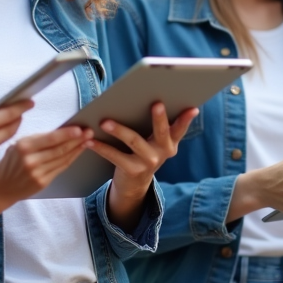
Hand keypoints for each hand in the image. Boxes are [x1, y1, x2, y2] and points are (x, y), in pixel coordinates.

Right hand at [0, 126, 92, 209]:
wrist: (1, 187)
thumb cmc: (11, 162)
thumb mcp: (18, 145)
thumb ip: (37, 139)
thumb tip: (61, 131)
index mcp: (24, 146)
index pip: (50, 139)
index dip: (66, 134)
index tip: (79, 128)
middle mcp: (31, 160)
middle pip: (59, 149)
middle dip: (77, 140)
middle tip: (89, 132)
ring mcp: (37, 173)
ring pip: (62, 159)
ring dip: (77, 149)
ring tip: (88, 141)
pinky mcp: (43, 182)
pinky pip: (61, 168)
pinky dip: (71, 159)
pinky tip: (78, 152)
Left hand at [87, 102, 199, 229]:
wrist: (133, 184)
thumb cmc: (143, 152)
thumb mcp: (154, 141)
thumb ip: (156, 125)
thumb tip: (151, 99)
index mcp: (171, 142)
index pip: (180, 128)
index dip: (186, 119)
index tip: (192, 108)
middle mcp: (163, 152)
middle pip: (161, 132)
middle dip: (159, 118)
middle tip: (156, 104)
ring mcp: (149, 162)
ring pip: (134, 141)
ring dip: (119, 130)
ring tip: (105, 122)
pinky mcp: (133, 170)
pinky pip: (115, 156)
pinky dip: (101, 146)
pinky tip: (90, 140)